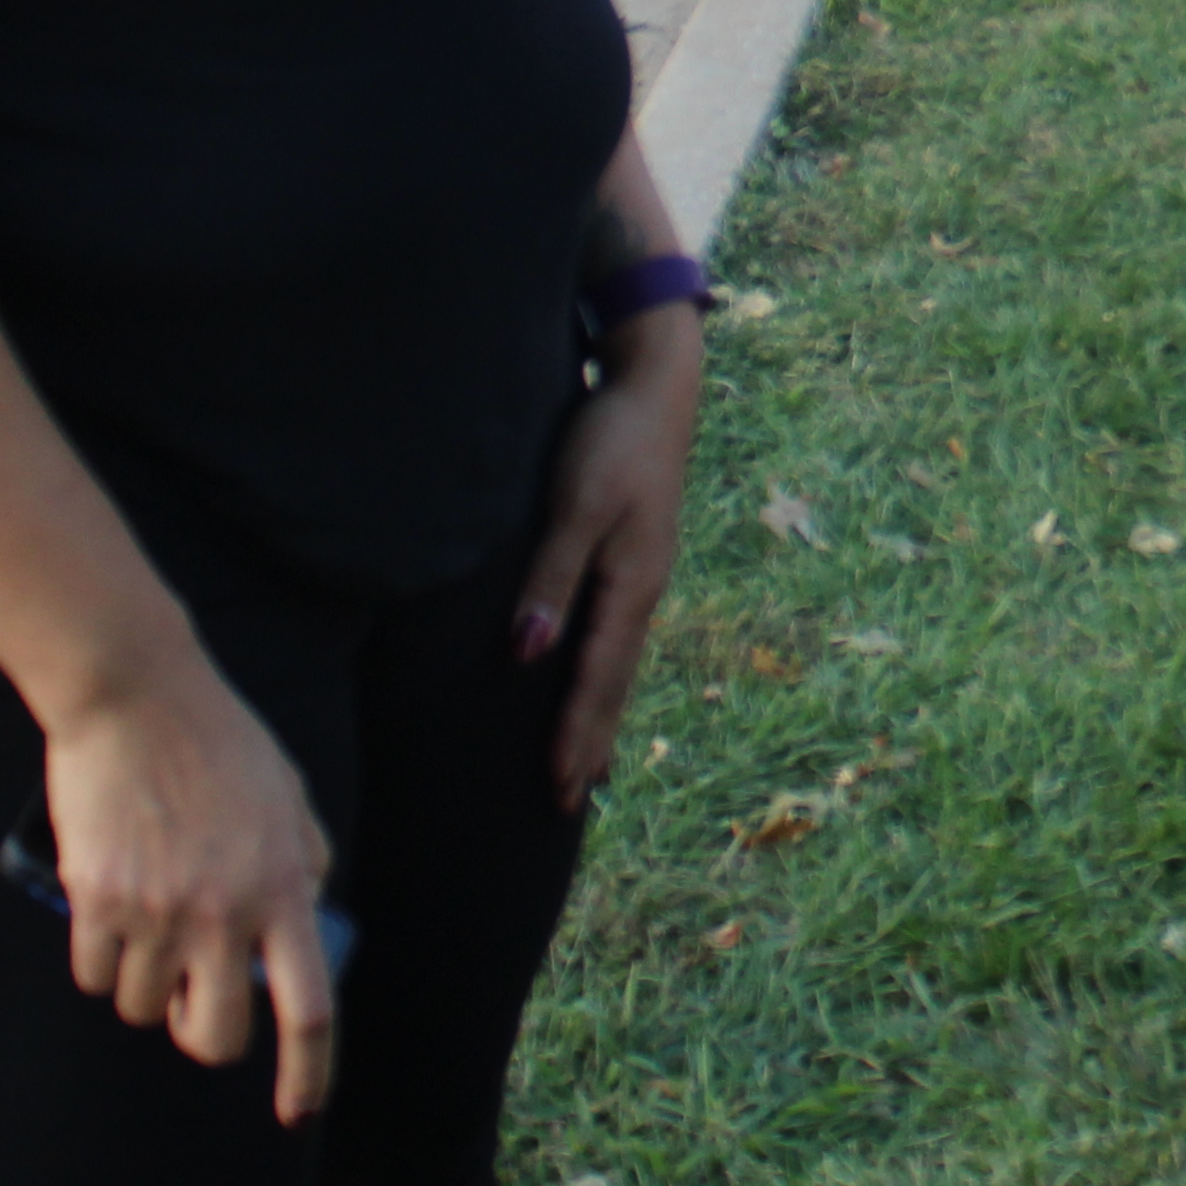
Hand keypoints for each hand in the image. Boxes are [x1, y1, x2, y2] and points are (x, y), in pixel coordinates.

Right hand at [41, 660, 337, 1120]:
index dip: (308, 1072)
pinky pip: (96, 978)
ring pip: (145, 1009)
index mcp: (284, 889)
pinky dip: (101, 964)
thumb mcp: (288, 799)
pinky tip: (107, 917)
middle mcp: (225, 913)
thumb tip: (302, 925)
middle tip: (196, 1002)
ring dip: (147, 987)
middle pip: (217, 1034)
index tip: (297, 1110)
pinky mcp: (97, 901)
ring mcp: (158, 911)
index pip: (310, 1008)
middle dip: (204, 1033)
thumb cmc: (219, 742)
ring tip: (149, 924)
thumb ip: (301, 865)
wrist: (136, 697)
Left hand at [515, 324, 702, 807]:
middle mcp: (642, 589)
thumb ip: (552, 578)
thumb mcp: (576, 505)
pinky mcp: (631, 556)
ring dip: (600, 715)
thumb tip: (529, 653)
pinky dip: (602, 675)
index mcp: (632, 585)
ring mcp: (640, 574)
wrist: (656, 382)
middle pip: (615, 682)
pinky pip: (615, 635)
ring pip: (617, 662)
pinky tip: (592, 681)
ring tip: (588, 764)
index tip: (561, 790)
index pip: (597, 678)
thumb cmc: (610, 439)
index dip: (577, 735)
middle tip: (572, 803)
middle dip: (594, 743)